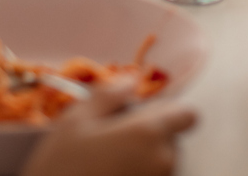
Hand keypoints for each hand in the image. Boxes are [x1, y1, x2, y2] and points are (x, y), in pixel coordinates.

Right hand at [20, 83, 197, 175]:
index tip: (142, 116)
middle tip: (112, 140)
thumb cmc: (61, 168)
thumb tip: (130, 82)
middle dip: (149, 134)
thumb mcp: (75, 123)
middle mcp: (163, 160)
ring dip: (144, 157)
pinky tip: (111, 174)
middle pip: (172, 137)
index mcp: (148, 132)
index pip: (186, 114)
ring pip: (163, 160)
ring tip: (108, 162)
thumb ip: (108, 96)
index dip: (167, 111)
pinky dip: (140, 174)